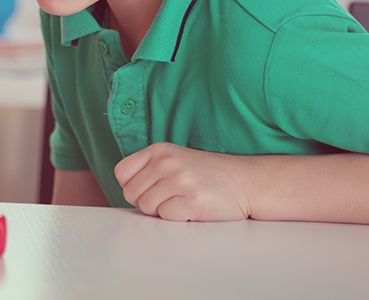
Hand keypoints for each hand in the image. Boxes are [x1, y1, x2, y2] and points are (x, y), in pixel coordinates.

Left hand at [114, 142, 250, 221]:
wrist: (247, 181)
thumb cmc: (208, 174)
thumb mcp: (175, 159)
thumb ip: (149, 170)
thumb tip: (126, 192)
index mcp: (159, 150)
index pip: (121, 173)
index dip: (131, 186)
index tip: (148, 189)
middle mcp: (168, 163)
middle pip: (131, 194)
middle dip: (146, 202)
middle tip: (169, 199)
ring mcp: (181, 181)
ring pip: (146, 207)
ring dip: (162, 211)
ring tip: (182, 202)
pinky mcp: (193, 201)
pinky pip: (165, 217)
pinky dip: (176, 218)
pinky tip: (192, 208)